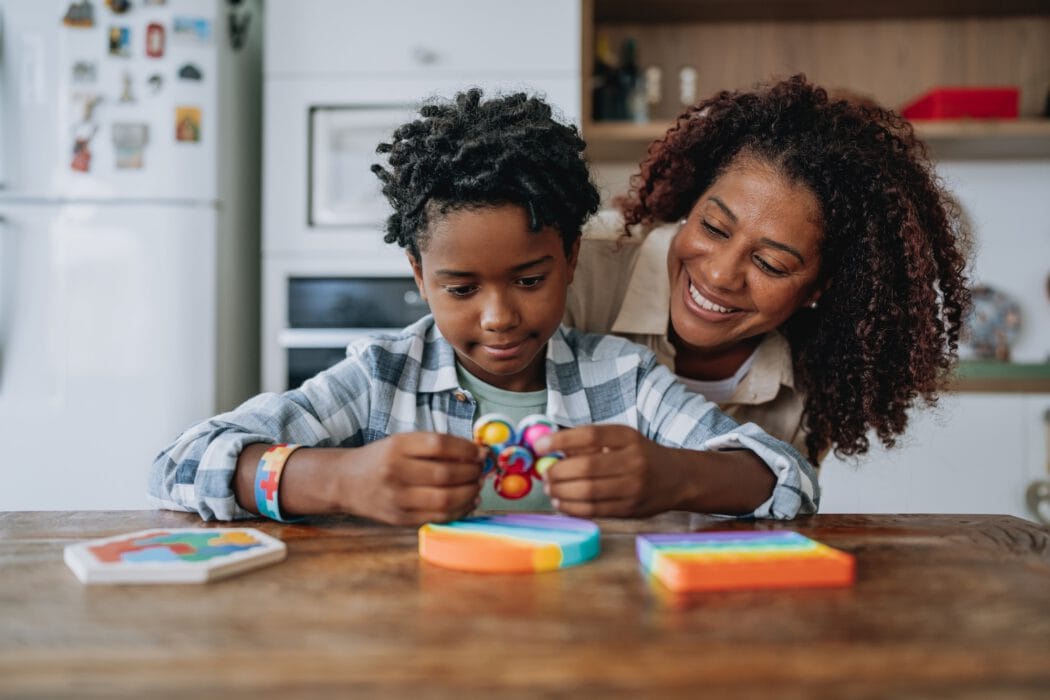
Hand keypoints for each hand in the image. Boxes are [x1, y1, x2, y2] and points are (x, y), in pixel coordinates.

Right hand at [342, 433, 485, 525]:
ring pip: (445, 498)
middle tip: (482, 470)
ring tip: (477, 485)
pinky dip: (460, 510)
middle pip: (446, 473)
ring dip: (470, 492)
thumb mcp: (401, 442)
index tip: (481, 451)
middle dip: (472, 472)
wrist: (345, 482)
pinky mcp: (400, 519)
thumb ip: (434, 446)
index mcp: (397, 446)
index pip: (440, 444)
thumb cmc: (381, 459)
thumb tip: (476, 453)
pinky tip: (468, 502)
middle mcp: (395, 472)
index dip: (467, 448)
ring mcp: (397, 498)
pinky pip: (438, 517)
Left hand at [534, 424, 686, 517]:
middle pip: (586, 467)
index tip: (539, 446)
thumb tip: (549, 449)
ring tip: (550, 489)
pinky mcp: (630, 510)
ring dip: (561, 492)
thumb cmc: (639, 455)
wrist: (677, 478)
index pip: (589, 435)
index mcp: (628, 437)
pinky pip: (594, 510)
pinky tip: (561, 503)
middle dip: (558, 472)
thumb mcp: (621, 440)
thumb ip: (589, 443)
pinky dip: (572, 508)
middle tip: (545, 474)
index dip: (560, 440)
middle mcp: (633, 461)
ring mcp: (633, 488)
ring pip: (588, 492)